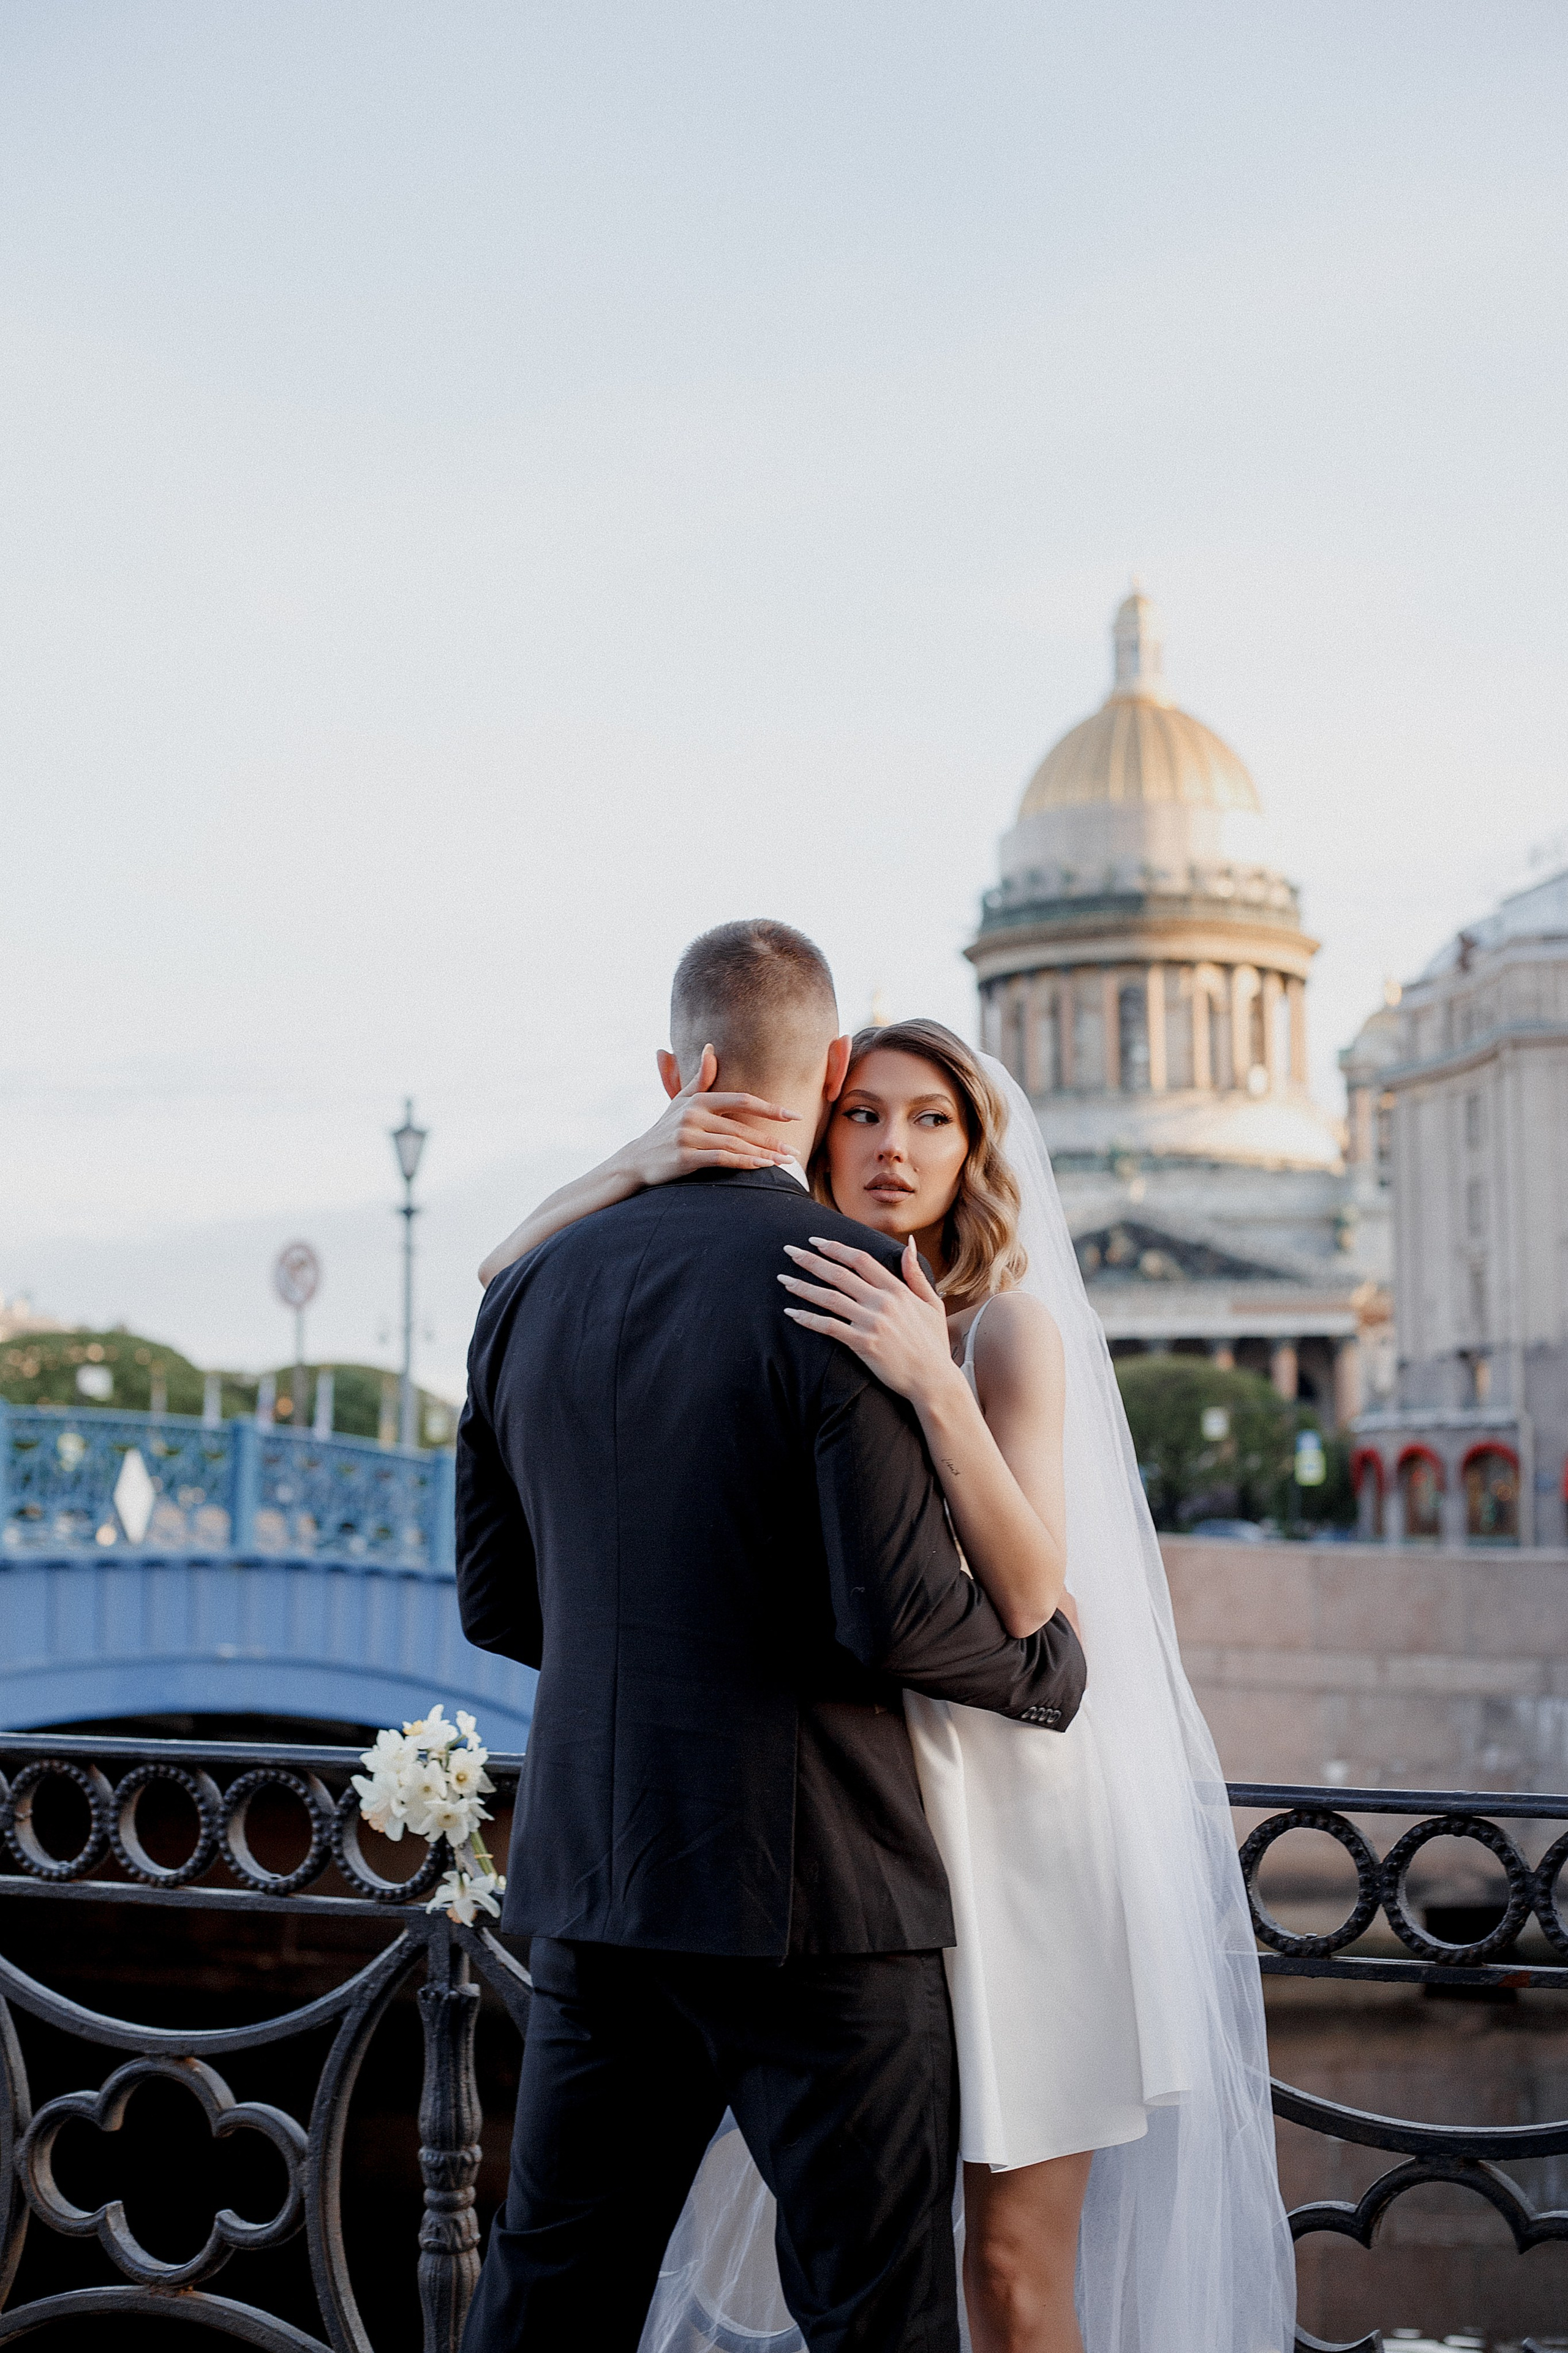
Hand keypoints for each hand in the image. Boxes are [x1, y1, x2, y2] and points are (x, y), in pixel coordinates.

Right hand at [621, 1046, 800, 1186]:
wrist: (637, 1159)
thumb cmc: (665, 1129)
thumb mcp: (681, 1100)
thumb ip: (701, 1079)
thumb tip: (711, 1047)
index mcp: (698, 1100)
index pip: (741, 1100)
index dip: (769, 1108)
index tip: (794, 1115)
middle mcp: (693, 1115)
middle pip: (741, 1127)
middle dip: (771, 1140)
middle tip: (794, 1150)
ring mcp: (687, 1136)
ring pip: (734, 1144)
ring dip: (763, 1154)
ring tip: (785, 1162)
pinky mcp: (683, 1158)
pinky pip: (721, 1159)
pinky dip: (743, 1163)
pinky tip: (762, 1166)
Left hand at [779, 1235, 957, 1405]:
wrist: (933, 1381)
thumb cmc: (933, 1344)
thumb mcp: (931, 1303)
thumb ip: (915, 1274)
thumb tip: (908, 1243)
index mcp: (897, 1290)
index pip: (860, 1260)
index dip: (835, 1248)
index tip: (815, 1241)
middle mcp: (883, 1302)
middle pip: (839, 1274)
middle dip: (810, 1260)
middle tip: (788, 1250)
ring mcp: (872, 1323)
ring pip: (829, 1298)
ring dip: (802, 1287)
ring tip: (782, 1279)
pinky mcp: (863, 1344)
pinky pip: (828, 1327)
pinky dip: (807, 1319)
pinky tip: (790, 1313)